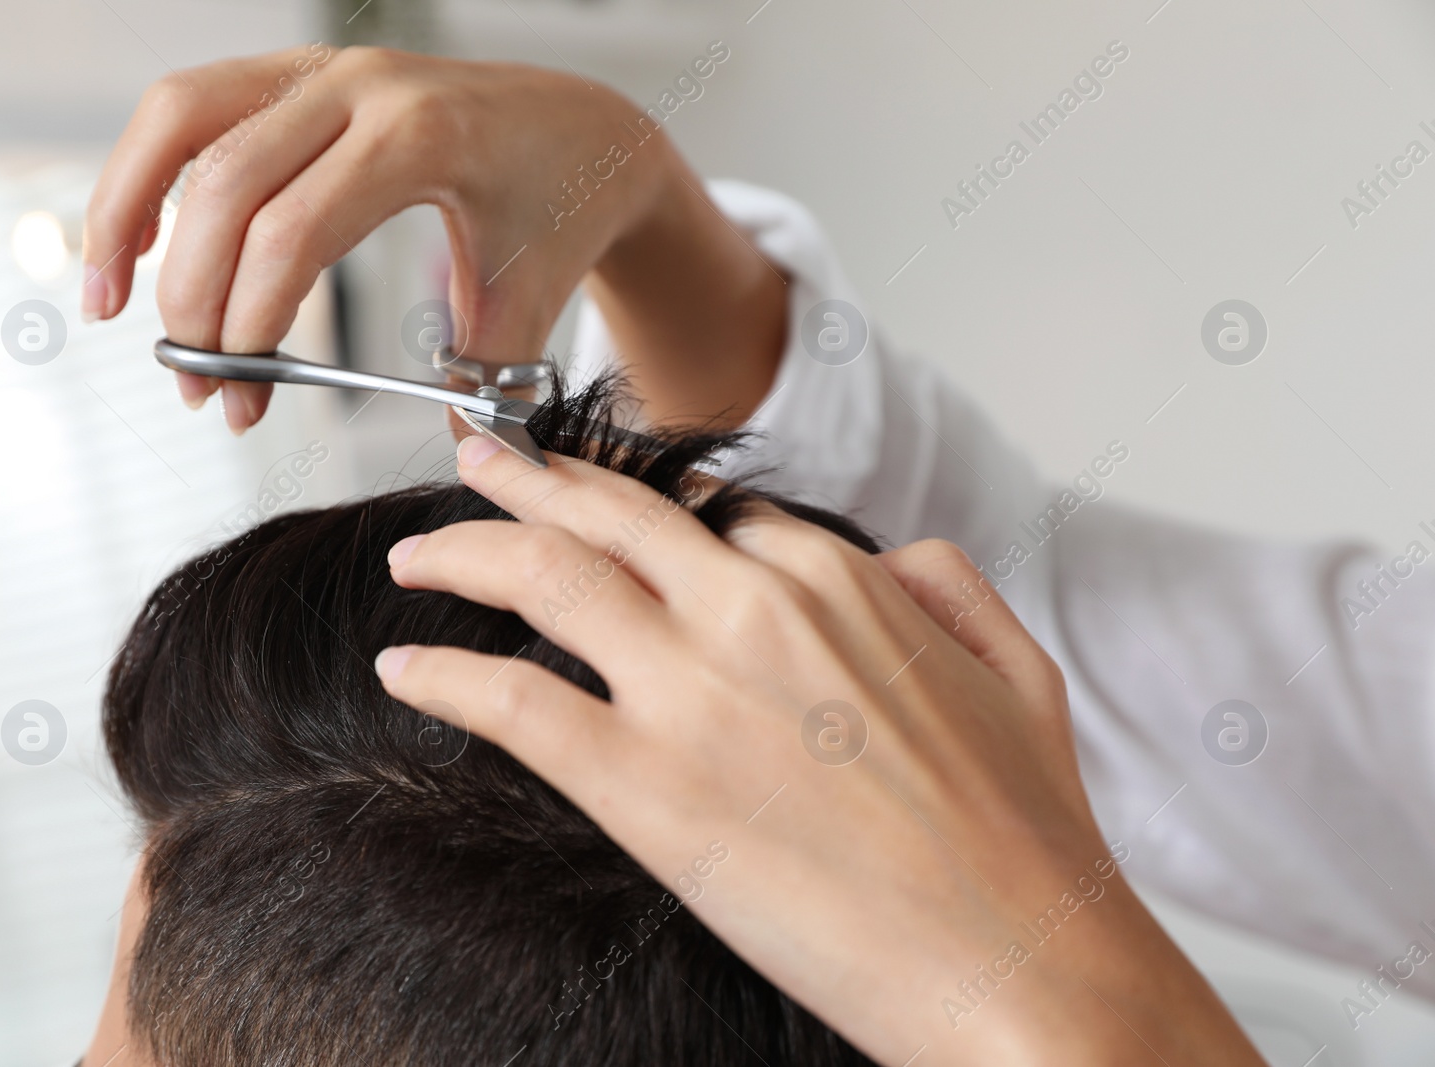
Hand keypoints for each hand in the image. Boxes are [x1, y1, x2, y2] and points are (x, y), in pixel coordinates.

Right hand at [84, 46, 782, 432]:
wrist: (586, 129)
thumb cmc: (561, 205)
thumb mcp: (535, 295)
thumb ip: (489, 376)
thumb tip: (459, 453)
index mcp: (418, 136)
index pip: (292, 230)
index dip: (248, 318)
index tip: (241, 394)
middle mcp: (359, 87)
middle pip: (223, 182)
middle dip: (192, 297)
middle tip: (196, 385)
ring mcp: (323, 69)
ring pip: (182, 117)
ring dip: (125, 210)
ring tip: (108, 305)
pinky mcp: (300, 74)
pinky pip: (197, 106)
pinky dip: (150, 170)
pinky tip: (137, 241)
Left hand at [376, 437, 1263, 1065]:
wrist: (1020, 964)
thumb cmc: (1029, 839)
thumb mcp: (1017, 671)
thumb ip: (945, 587)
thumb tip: (888, 560)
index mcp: (836, 582)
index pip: (707, 523)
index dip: (639, 515)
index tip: (599, 516)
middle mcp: (753, 610)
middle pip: (604, 513)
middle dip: (524, 476)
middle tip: (473, 460)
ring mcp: (692, 691)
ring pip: (543, 577)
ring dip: (463, 550)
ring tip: (416, 556)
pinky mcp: (643, 785)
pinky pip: (511, 701)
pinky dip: (445, 676)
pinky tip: (407, 669)